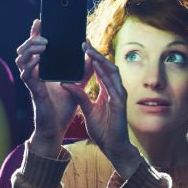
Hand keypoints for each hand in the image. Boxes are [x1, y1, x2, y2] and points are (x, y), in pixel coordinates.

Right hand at [16, 19, 87, 155]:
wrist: (60, 126)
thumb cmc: (65, 105)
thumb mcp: (78, 81)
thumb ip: (83, 66)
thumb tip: (90, 49)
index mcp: (43, 69)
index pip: (35, 46)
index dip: (35, 32)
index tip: (39, 19)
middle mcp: (34, 73)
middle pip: (23, 49)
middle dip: (31, 38)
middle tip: (43, 33)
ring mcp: (31, 82)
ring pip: (21, 59)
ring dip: (30, 48)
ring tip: (43, 43)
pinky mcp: (33, 91)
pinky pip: (26, 74)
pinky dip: (31, 64)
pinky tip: (39, 58)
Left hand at [62, 42, 141, 176]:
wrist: (113, 146)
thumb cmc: (103, 130)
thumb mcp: (87, 110)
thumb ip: (79, 95)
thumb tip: (66, 83)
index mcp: (107, 90)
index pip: (99, 70)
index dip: (91, 57)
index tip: (82, 46)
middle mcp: (115, 89)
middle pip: (106, 66)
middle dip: (95, 53)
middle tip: (84, 41)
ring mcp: (119, 95)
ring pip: (111, 71)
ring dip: (100, 59)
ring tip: (89, 49)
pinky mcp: (120, 102)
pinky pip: (113, 84)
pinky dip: (105, 73)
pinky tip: (97, 66)